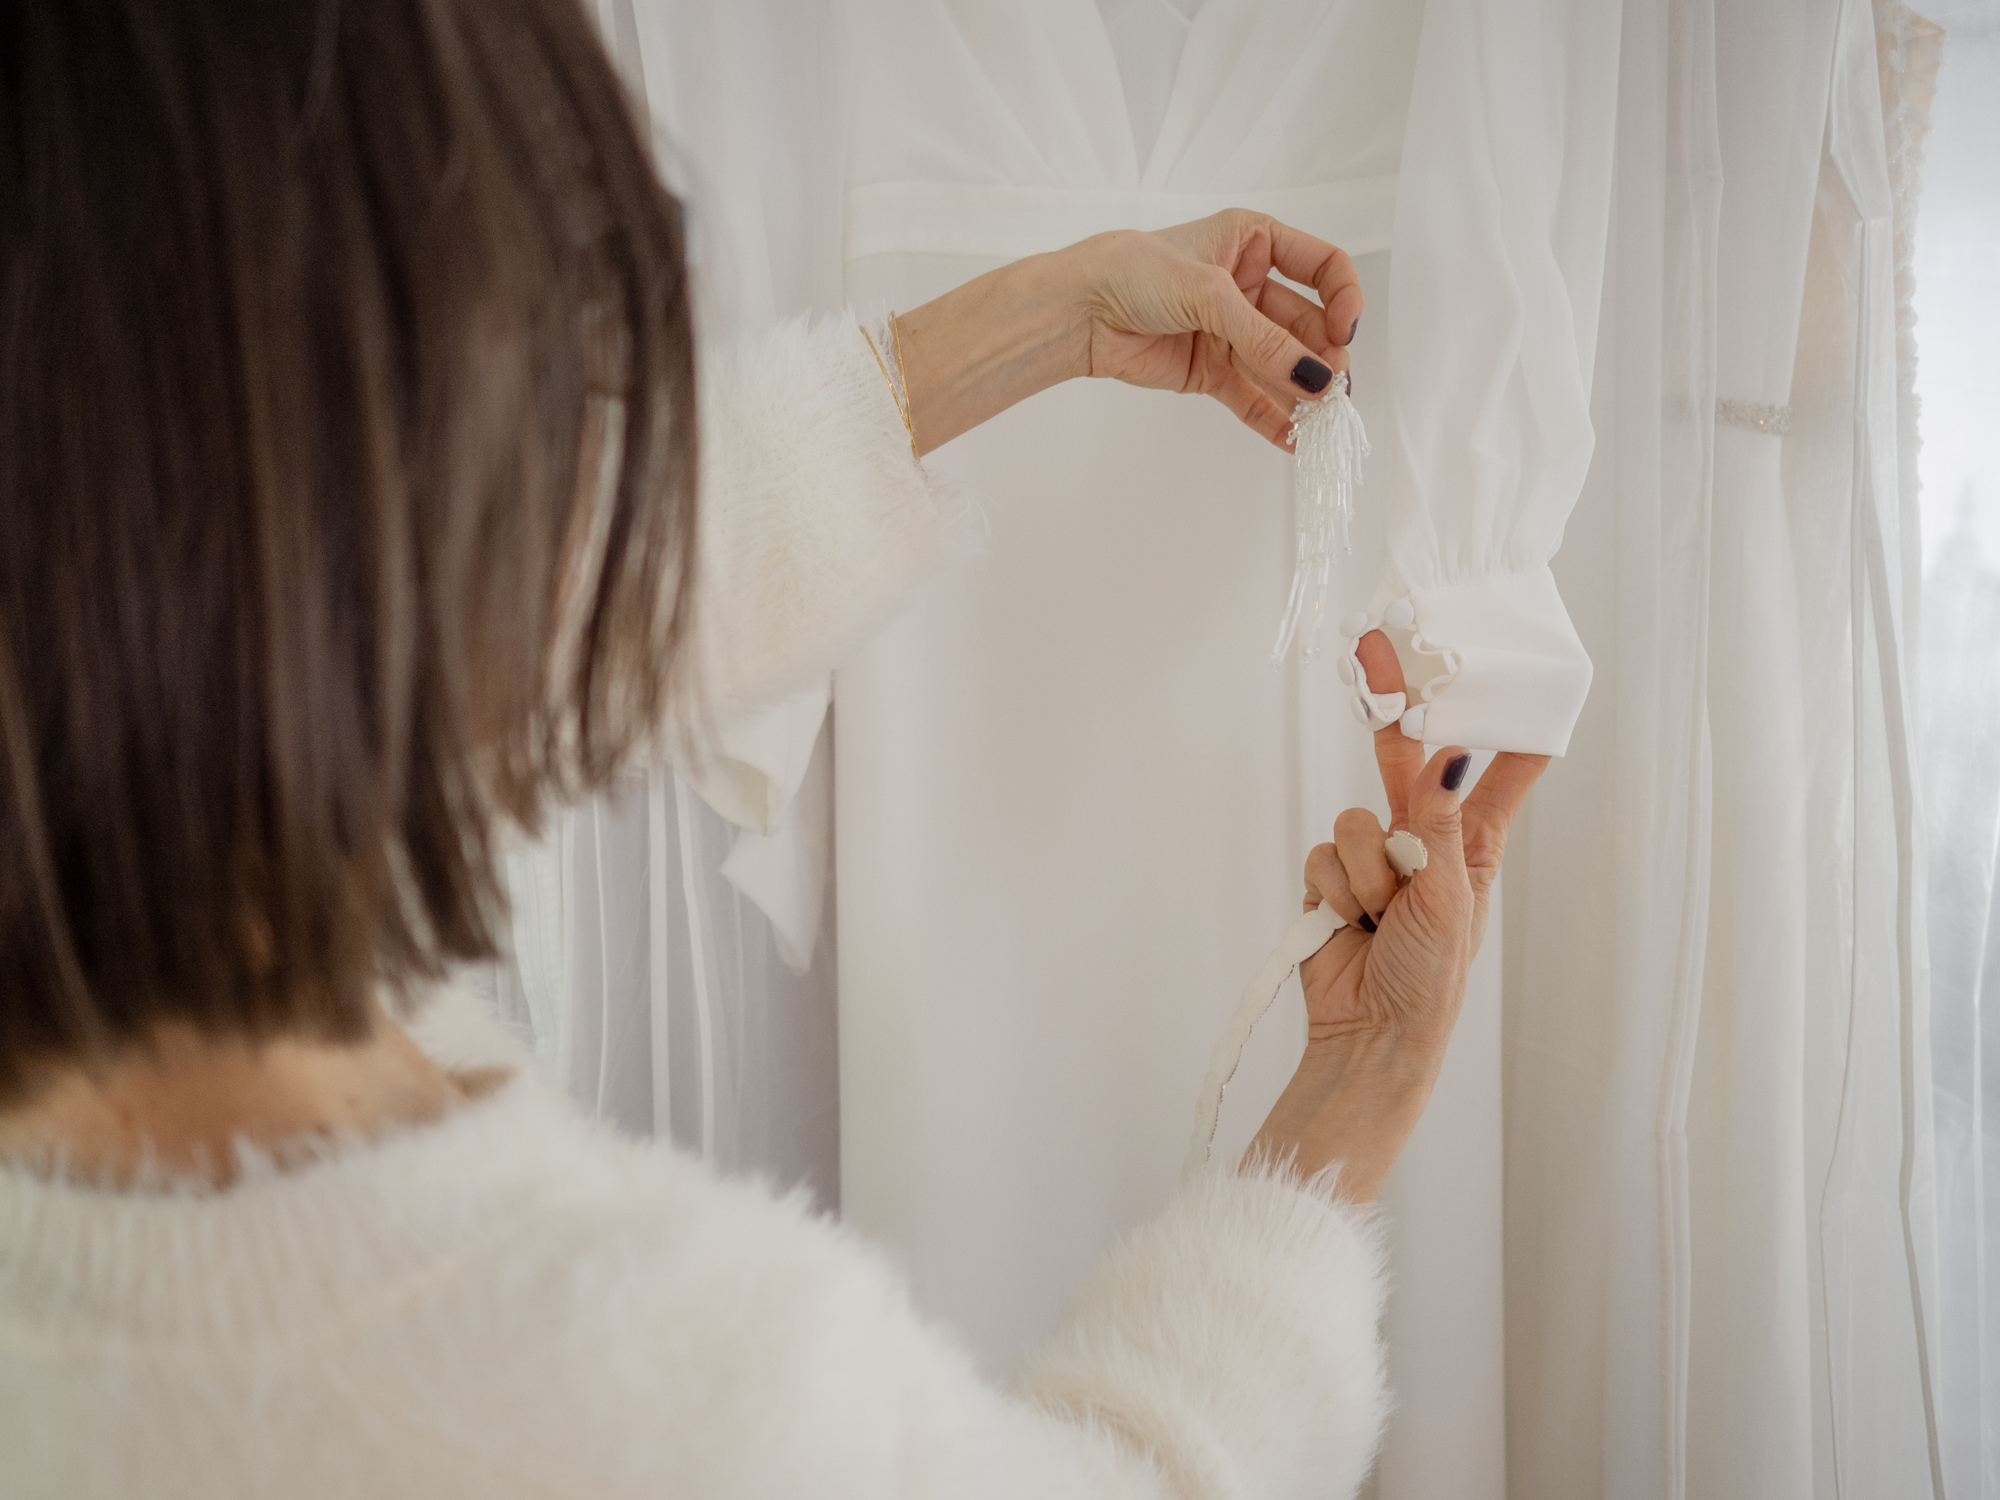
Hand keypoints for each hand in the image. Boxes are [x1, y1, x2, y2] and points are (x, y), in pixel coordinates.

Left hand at [1075, 211, 1363, 447]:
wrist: (1078, 311)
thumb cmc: (1135, 272)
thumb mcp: (1209, 293)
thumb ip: (1263, 338)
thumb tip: (1315, 377)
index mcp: (1255, 242)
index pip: (1322, 266)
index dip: (1342, 297)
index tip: (1344, 330)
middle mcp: (1248, 285)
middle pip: (1305, 324)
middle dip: (1322, 357)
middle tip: (1333, 388)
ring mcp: (1230, 330)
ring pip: (1280, 365)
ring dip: (1302, 393)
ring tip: (1321, 421)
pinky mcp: (1210, 370)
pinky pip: (1250, 397)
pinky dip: (1271, 418)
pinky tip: (1293, 439)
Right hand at [1246, 635, 1548, 1196]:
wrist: (1372, 1034)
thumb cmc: (1430, 981)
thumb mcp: (1449, 901)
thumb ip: (1437, 823)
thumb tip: (1450, 756)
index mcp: (1471, 846)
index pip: (1493, 774)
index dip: (1499, 725)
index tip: (1514, 678)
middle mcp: (1423, 842)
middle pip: (1406, 760)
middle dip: (1393, 708)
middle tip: (1378, 646)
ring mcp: (1375, 860)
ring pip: (1354, 819)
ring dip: (1366, 874)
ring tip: (1380, 918)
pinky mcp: (1330, 880)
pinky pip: (1320, 852)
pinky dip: (1333, 891)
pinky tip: (1347, 925)